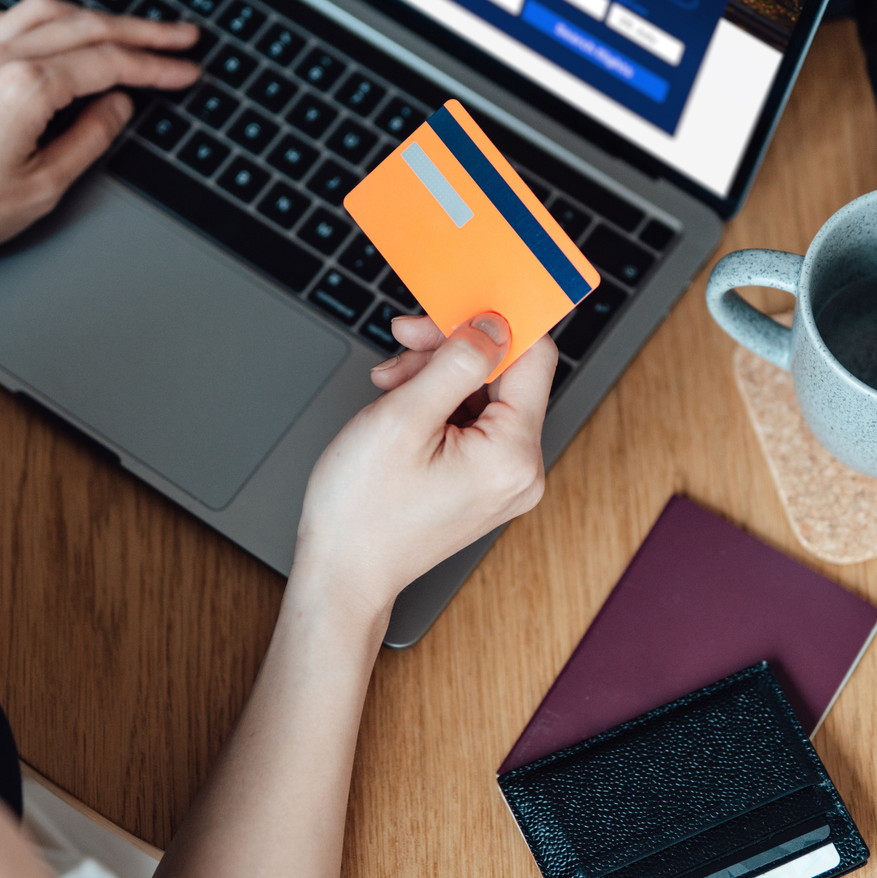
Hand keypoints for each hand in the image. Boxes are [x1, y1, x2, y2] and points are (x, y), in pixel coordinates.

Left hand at [0, 0, 202, 279]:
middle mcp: (0, 58)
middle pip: (87, 26)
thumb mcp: (37, 191)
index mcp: (26, 89)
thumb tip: (117, 109)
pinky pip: (11, 18)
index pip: (109, 64)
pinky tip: (58, 29)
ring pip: (49, 11)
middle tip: (181, 37)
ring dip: (96, 15)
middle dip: (142, 31)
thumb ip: (86, 142)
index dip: (156, 67)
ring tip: (130, 30)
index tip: (187, 71)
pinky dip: (48, 16)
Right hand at [293, 313, 555, 623]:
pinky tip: (400, 402)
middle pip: (506, 374)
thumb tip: (493, 324)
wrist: (342, 575)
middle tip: (403, 342)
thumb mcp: (403, 418)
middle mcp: (521, 470)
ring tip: (389, 383)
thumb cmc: (362, 511)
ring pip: (484, 394)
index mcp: (512, 455)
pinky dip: (438, 403)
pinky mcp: (484, 483)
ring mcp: (504, 480)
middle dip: (452, 349)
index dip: (494, 320)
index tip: (454, 302)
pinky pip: (473, 422)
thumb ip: (456, 362)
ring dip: (438, 374)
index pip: (534, 358)